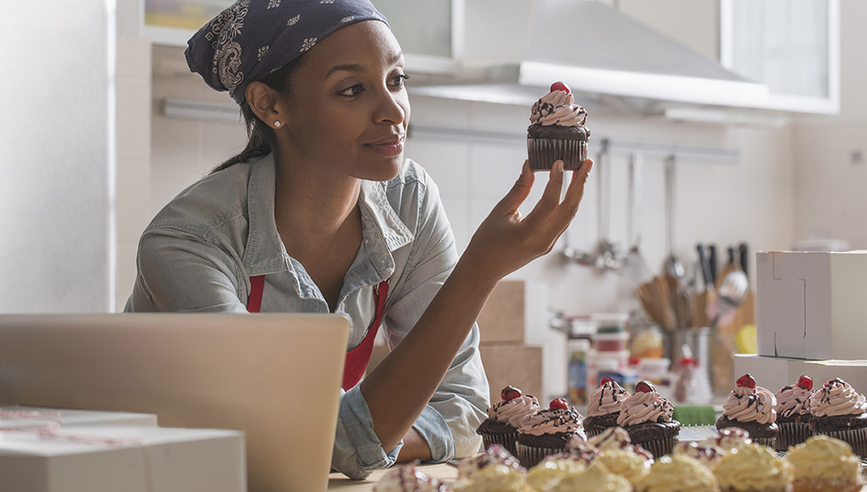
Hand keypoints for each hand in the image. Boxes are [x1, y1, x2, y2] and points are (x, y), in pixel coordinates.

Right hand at [463, 159, 592, 281]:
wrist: (484, 269)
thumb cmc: (487, 241)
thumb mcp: (500, 211)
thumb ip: (519, 189)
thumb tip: (530, 165)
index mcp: (528, 233)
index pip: (550, 203)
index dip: (556, 180)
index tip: (559, 161)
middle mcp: (543, 240)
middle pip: (570, 208)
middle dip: (580, 183)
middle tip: (587, 162)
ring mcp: (548, 244)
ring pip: (569, 214)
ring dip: (577, 192)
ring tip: (583, 171)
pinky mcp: (549, 244)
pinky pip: (563, 220)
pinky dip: (569, 202)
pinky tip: (571, 188)